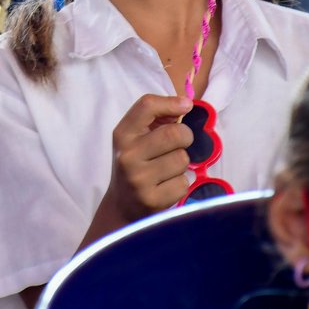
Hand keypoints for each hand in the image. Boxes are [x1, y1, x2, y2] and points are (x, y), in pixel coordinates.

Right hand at [104, 94, 195, 223]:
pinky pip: (184, 183)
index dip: (171, 102)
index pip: (147, 106)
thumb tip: (184, 105)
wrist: (122, 205)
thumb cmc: (135, 163)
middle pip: (174, 133)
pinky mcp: (152, 200)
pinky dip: (181, 183)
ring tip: (168, 168)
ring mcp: (139, 179)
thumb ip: (155, 119)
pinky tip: (167, 185)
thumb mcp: (135, 138)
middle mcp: (128, 155)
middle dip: (185, 136)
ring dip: (181, 162)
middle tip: (181, 142)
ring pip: (182, 159)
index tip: (186, 106)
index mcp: (122, 135)